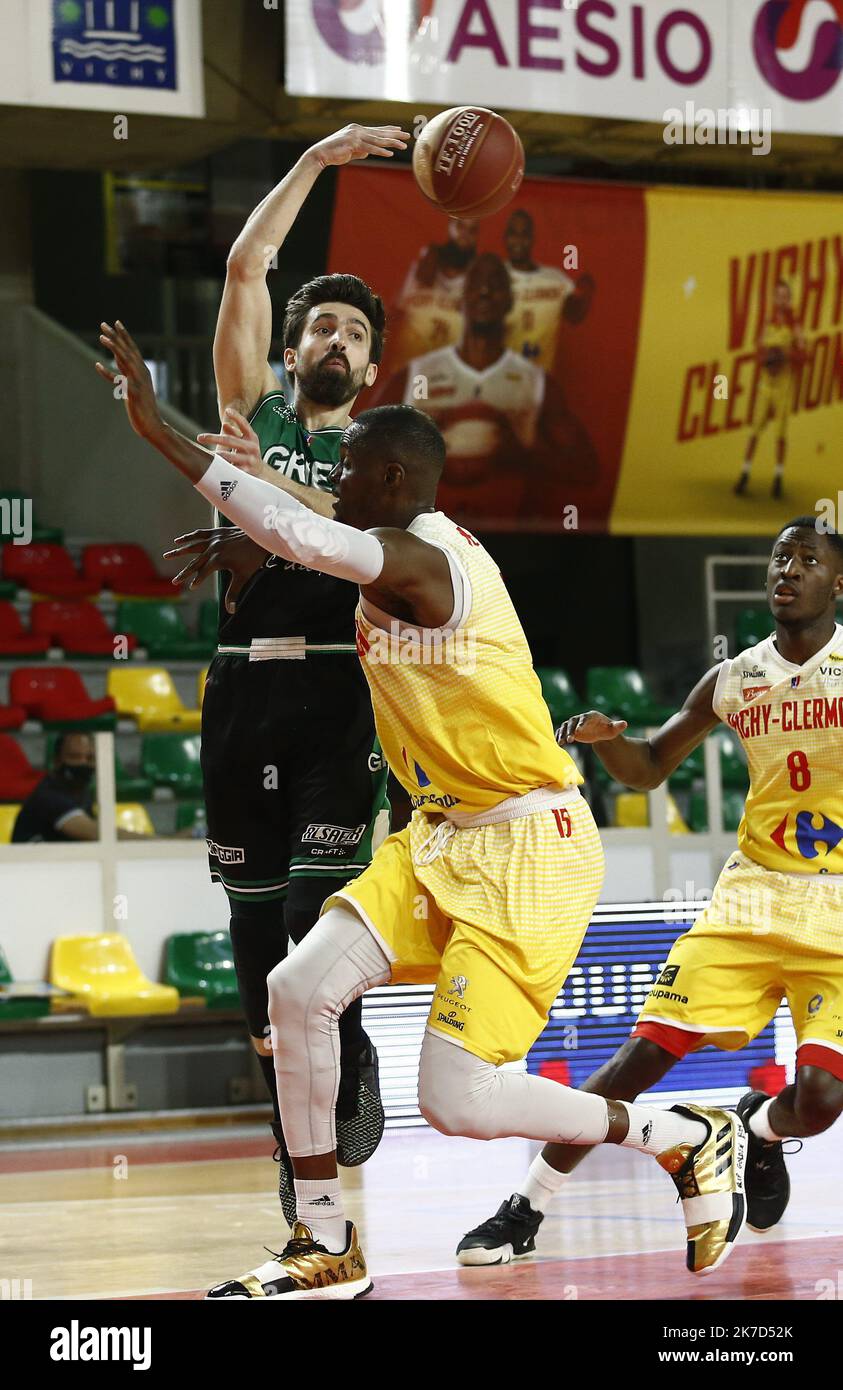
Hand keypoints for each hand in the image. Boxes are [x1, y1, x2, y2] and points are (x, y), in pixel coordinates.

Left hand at [95, 320, 162, 440]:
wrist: (152, 425)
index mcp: (142, 370)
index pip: (133, 349)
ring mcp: (138, 382)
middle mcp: (142, 373)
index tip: (116, 322)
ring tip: (101, 337)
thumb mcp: (134, 384)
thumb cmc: (142, 406)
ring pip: (125, 360)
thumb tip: (117, 359)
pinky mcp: (133, 393)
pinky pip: (118, 380)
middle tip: (103, 324)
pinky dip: (108, 373)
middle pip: (127, 350)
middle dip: (116, 336)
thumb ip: (127, 371)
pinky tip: (97, 365)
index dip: (124, 335)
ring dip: (113, 348)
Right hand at [163, 527, 266, 613]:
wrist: (260, 537)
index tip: (191, 587)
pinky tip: (178, 541)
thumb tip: (231, 610)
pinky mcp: (216, 532)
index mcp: (218, 560)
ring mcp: (213, 539)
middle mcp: (213, 549)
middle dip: (184, 573)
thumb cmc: (252, 559)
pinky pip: (199, 534)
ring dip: (179, 551)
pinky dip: (189, 538)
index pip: (203, 573)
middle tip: (174, 582)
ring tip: (167, 555)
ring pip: (192, 546)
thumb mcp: (243, 577)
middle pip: (194, 562)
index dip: (197, 581)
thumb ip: (233, 593)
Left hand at [197, 408, 270, 477]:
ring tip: (204, 454)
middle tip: (200, 438)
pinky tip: (213, 467)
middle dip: (213, 438)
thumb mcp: (245, 442)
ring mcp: (249, 460)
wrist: (261, 473)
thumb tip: (224, 425)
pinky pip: (230, 469)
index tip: (227, 410)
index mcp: (251, 437)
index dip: (236, 417)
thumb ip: (235, 434)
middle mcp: (252, 447)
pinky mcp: (246, 471)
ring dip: (215, 455)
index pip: (244, 424)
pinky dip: (221, 467)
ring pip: (228, 456)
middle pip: (229, 440)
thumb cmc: (249, 454)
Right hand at [308, 123, 408, 169]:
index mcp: (357, 129)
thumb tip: (369, 152)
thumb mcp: (351, 151)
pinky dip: (380, 152)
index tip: (400, 130)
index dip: (389, 130)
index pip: (376, 130)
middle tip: (408, 135)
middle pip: (380, 133)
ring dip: (392, 143)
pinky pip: (370, 149)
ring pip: (377, 140)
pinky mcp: (353, 144)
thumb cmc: (335, 153)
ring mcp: (355, 136)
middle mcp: (357, 130)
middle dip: (395, 134)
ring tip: (403, 146)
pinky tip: (390, 154)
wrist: (320, 154)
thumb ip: (361, 150)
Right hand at [556, 711, 627, 744]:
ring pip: (565, 726)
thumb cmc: (608, 730)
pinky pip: (562, 731)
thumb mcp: (614, 729)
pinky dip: (559, 736)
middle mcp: (581, 718)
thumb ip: (618, 726)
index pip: (584, 718)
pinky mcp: (571, 730)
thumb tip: (625, 724)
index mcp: (591, 716)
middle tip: (570, 740)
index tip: (578, 731)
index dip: (581, 723)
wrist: (601, 733)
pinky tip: (558, 743)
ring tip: (561, 743)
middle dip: (570, 730)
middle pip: (572, 722)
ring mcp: (574, 724)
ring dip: (562, 733)